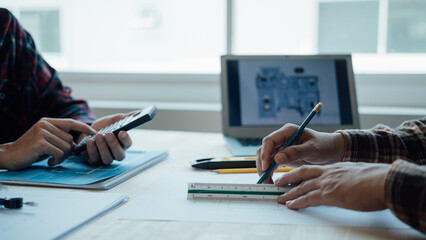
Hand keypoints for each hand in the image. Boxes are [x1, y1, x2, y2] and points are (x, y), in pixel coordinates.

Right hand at [0, 118, 94, 170]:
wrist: (9, 156)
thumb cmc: (30, 150)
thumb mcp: (47, 141)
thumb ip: (60, 139)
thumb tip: (76, 144)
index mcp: (48, 121)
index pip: (71, 122)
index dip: (84, 128)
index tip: (94, 132)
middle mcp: (45, 124)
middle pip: (70, 139)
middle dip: (68, 151)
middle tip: (57, 157)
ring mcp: (42, 132)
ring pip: (66, 147)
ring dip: (62, 157)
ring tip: (51, 159)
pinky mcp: (40, 143)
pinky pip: (59, 153)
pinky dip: (57, 160)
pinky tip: (49, 162)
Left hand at [78, 113, 132, 164]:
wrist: (87, 132)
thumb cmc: (103, 127)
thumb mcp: (113, 121)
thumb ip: (124, 118)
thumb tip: (137, 113)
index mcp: (123, 144)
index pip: (128, 144)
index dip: (125, 139)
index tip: (122, 132)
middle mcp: (116, 154)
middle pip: (119, 155)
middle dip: (114, 144)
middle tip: (109, 134)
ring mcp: (105, 158)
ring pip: (107, 158)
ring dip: (103, 147)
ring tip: (98, 135)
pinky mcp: (94, 160)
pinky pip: (94, 158)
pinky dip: (92, 149)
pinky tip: (90, 141)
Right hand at [256, 124, 344, 182]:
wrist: (331, 151)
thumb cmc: (324, 146)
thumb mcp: (312, 149)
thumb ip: (295, 152)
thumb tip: (277, 158)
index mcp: (288, 131)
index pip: (270, 140)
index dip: (265, 153)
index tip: (266, 166)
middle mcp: (282, 137)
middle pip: (264, 149)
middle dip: (262, 164)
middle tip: (264, 177)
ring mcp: (281, 146)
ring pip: (265, 157)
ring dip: (264, 169)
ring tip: (267, 181)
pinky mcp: (282, 155)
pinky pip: (271, 163)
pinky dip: (269, 171)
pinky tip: (270, 179)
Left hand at [275, 162, 390, 210]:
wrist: (383, 181)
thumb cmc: (377, 178)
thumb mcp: (359, 173)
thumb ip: (350, 176)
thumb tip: (351, 182)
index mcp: (336, 167)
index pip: (314, 169)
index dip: (302, 173)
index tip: (294, 176)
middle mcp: (329, 173)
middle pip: (302, 173)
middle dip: (288, 178)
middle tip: (278, 182)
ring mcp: (328, 183)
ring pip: (302, 187)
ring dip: (289, 193)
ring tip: (280, 198)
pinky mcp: (329, 195)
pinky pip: (308, 199)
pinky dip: (297, 202)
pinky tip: (291, 205)